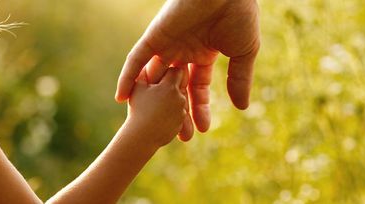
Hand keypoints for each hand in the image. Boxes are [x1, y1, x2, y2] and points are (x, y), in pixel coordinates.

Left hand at [116, 0, 259, 136]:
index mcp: (203, 53)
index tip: (202, 129)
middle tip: (180, 137)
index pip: (196, 87)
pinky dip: (127, 77)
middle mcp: (182, 51)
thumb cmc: (240, 15)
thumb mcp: (243, 53)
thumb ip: (239, 79)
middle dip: (177, 112)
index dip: (199, 108)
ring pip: (155, 78)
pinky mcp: (154, 36)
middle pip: (174, 88)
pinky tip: (121, 98)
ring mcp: (167, 44)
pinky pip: (136, 59)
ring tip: (152, 127)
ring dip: (152, 102)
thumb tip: (241, 107)